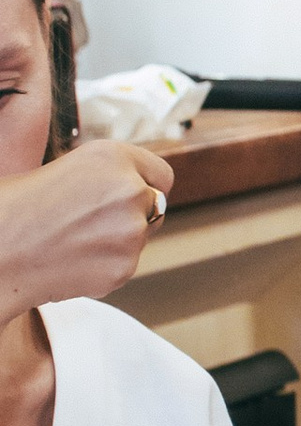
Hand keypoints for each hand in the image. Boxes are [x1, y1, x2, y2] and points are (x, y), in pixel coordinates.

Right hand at [0, 140, 175, 315]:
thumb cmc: (14, 208)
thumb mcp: (64, 169)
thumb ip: (106, 175)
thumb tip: (138, 190)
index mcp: (112, 157)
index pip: (161, 174)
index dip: (141, 185)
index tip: (123, 195)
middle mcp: (130, 190)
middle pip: (155, 207)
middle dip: (132, 214)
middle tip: (89, 222)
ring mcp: (131, 232)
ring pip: (139, 238)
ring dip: (116, 241)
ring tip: (69, 241)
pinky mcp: (124, 268)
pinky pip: (123, 266)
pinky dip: (104, 267)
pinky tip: (69, 261)